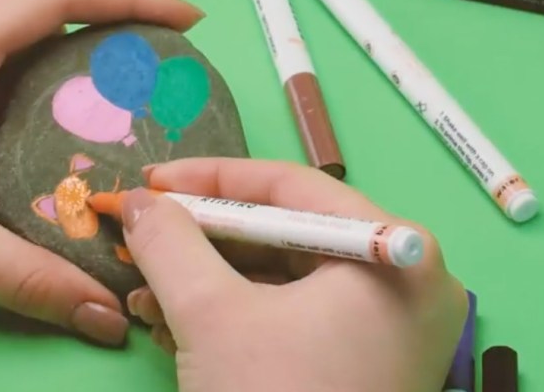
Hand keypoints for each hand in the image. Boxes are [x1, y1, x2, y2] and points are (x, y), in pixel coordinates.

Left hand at [0, 0, 203, 345]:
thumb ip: (26, 277)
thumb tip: (100, 314)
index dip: (130, 2)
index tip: (183, 20)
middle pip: (36, 17)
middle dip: (104, 40)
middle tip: (155, 76)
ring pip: (4, 47)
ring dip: (58, 69)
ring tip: (111, 105)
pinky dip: (18, 94)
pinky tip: (39, 134)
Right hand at [120, 158, 467, 391]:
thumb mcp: (211, 314)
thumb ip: (171, 242)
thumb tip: (140, 202)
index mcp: (391, 251)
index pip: (292, 186)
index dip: (211, 179)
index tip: (152, 181)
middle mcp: (403, 280)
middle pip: (285, 233)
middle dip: (202, 237)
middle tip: (145, 230)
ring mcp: (387, 328)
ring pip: (282, 279)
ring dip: (205, 280)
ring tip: (141, 284)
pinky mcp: (363, 364)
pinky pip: (292, 318)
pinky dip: (232, 316)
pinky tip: (170, 320)